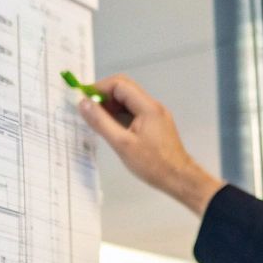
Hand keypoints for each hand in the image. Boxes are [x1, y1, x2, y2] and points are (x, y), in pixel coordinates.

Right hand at [74, 74, 223, 214]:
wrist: (179, 178)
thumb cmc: (153, 164)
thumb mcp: (122, 144)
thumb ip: (101, 122)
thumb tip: (83, 104)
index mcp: (147, 107)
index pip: (120, 84)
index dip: (99, 88)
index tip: (84, 99)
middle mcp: (153, 106)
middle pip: (124, 90)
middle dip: (104, 97)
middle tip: (88, 111)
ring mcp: (155, 115)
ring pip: (129, 102)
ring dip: (111, 107)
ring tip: (97, 122)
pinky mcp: (155, 125)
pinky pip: (134, 112)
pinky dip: (120, 116)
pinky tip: (111, 129)